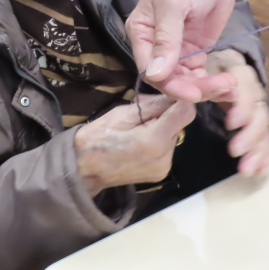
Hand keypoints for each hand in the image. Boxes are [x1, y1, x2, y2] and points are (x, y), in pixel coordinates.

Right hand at [74, 96, 195, 195]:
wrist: (83, 168)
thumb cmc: (98, 137)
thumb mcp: (123, 113)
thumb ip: (152, 105)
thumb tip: (174, 95)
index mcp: (154, 140)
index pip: (186, 112)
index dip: (179, 100)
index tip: (166, 95)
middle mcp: (165, 157)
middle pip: (180, 125)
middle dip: (166, 115)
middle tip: (143, 113)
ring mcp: (164, 169)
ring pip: (174, 137)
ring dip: (162, 128)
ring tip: (139, 129)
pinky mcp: (161, 174)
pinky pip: (167, 149)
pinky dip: (159, 142)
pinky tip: (141, 141)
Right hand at [126, 0, 238, 101]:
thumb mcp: (174, 5)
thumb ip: (165, 40)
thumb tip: (156, 74)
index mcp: (141, 34)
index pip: (150, 70)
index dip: (171, 85)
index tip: (195, 93)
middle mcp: (155, 47)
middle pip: (169, 80)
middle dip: (195, 88)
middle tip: (222, 87)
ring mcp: (176, 51)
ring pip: (186, 81)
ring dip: (207, 88)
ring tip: (231, 86)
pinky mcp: (195, 52)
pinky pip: (200, 75)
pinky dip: (214, 83)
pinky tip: (230, 87)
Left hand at [205, 50, 268, 175]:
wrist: (219, 67)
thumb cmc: (204, 70)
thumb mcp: (198, 69)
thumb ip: (195, 81)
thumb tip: (188, 95)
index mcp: (240, 72)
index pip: (247, 87)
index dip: (242, 106)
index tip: (231, 124)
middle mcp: (254, 89)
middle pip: (259, 111)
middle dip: (250, 134)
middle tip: (235, 151)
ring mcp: (258, 107)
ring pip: (263, 128)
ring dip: (257, 149)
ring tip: (247, 169)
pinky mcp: (258, 122)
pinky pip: (265, 137)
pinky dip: (264, 154)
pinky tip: (261, 170)